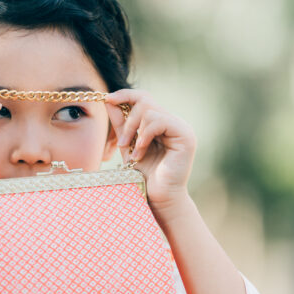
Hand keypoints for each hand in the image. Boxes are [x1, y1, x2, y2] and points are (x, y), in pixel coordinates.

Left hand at [105, 89, 195, 210]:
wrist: (159, 198)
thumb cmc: (145, 176)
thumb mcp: (128, 145)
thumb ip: (121, 124)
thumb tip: (109, 100)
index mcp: (161, 123)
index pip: (144, 97)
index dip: (125, 94)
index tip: (107, 99)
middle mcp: (173, 122)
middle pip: (145, 100)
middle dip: (127, 119)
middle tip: (122, 142)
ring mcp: (181, 127)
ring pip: (149, 110)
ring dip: (134, 131)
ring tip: (133, 152)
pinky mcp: (186, 134)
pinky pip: (158, 121)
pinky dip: (145, 136)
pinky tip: (141, 153)